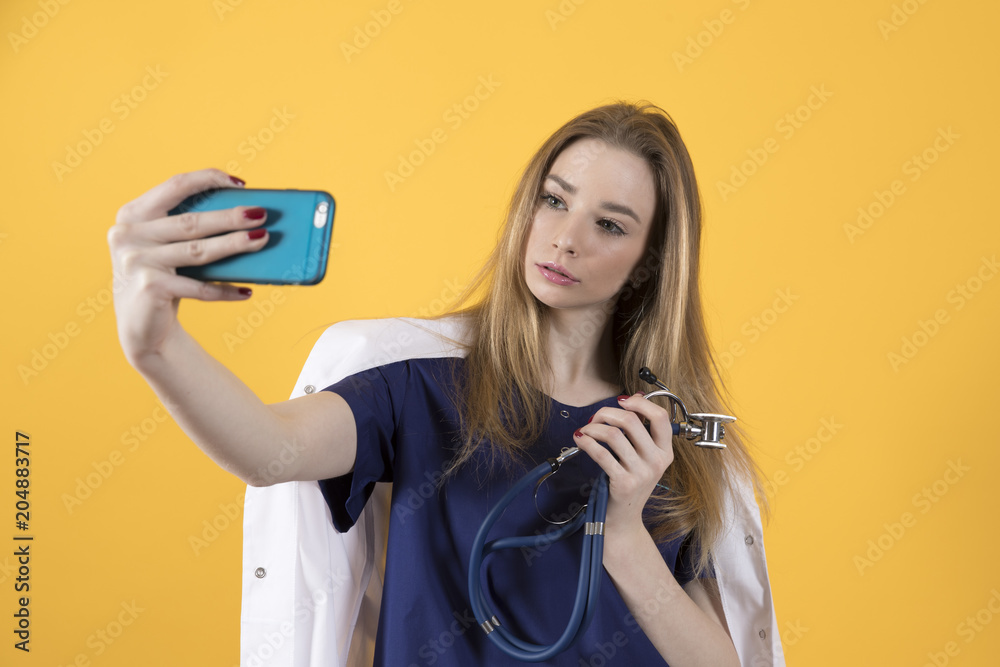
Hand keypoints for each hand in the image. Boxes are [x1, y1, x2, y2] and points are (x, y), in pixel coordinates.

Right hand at [107, 168, 267, 366]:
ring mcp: (136, 261)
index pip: (174, 186)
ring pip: (197, 251)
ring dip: (234, 245)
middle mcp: (129, 234)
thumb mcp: (167, 246)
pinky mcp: (150, 288)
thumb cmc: (162, 277)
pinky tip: (246, 291)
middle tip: (261, 215)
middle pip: (191, 221)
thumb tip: (245, 218)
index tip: (240, 184)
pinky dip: (224, 290)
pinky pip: (198, 287)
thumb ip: (189, 228)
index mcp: (132, 214)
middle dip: (230, 217)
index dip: (208, 179)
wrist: (139, 325)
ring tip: (262, 239)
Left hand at [572, 393, 674, 543]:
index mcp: (665, 452)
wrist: (624, 519)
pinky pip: (601, 453)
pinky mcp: (623, 483)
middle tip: (595, 417)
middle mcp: (657, 462)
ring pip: (614, 435)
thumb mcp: (644, 459)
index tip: (622, 401)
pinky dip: (587, 442)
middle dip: (607, 413)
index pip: (660, 417)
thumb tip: (633, 397)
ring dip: (593, 427)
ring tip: (585, 430)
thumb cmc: (631, 483)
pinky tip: (580, 439)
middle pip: (631, 421)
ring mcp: (641, 473)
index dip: (640, 404)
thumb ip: (640, 432)